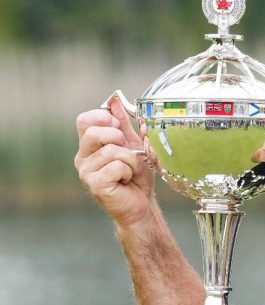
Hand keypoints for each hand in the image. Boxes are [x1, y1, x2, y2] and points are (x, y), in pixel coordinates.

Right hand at [74, 97, 155, 227]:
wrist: (142, 203)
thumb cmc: (137, 176)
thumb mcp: (134, 144)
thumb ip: (124, 124)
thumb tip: (115, 100)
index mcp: (89, 145)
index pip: (84, 120)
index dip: (103, 118)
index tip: (118, 127)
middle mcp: (83, 157)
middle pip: (95, 132)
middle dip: (119, 139)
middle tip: (128, 152)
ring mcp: (86, 171)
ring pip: (111, 151)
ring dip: (130, 160)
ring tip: (130, 170)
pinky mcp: (95, 184)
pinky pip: (115, 166)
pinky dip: (128, 171)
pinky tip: (126, 180)